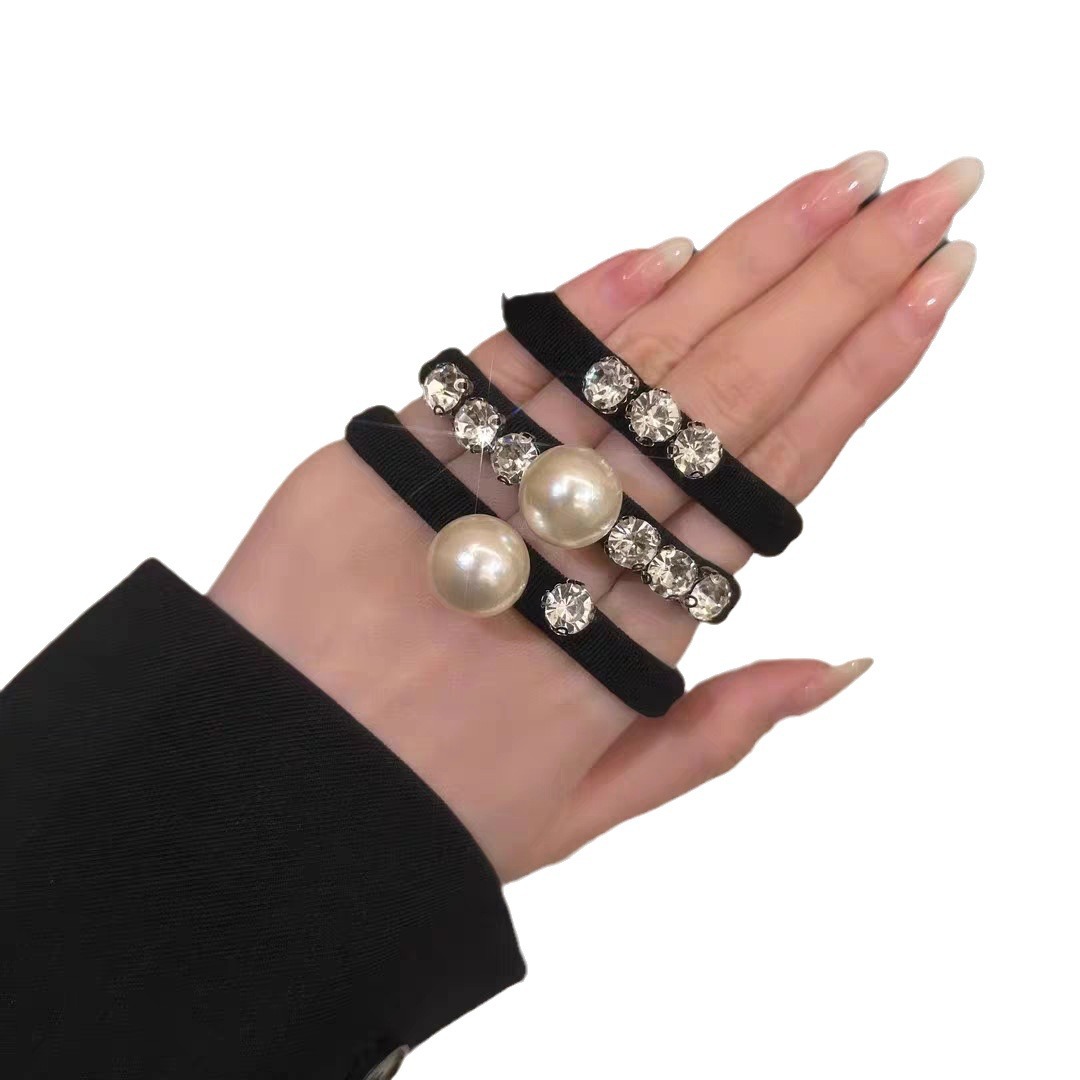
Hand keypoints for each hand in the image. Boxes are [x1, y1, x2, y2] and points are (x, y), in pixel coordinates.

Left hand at [209, 152, 980, 882]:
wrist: (254, 801)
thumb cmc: (425, 815)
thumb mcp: (588, 808)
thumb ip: (716, 734)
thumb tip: (841, 661)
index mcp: (635, 640)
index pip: (774, 478)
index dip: (861, 374)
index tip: (930, 288)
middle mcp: (573, 556)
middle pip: (731, 398)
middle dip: (842, 285)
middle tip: (927, 194)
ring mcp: (479, 500)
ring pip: (635, 367)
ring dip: (744, 262)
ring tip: (837, 186)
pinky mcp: (380, 465)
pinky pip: (495, 373)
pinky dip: (582, 310)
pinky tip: (665, 249)